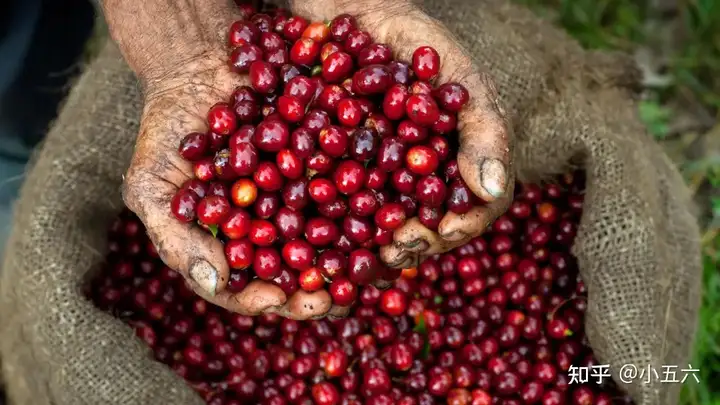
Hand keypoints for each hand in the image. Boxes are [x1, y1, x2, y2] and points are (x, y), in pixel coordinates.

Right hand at [104, 0, 345, 319]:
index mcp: (237, 244)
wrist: (199, 67)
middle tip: (339, 296)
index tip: (279, 300)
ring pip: (336, 235)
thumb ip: (176, 238)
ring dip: (357, 253)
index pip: (251, 286)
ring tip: (371, 264)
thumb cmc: (167, 131)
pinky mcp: (330, 160)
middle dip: (322, 287)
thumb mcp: (152, 186)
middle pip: (302, 269)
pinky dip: (368, 196)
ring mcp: (307, 195)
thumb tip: (218, 284)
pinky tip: (385, 206)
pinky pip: (353, 182)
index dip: (265, 298)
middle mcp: (276, 227)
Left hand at [291, 0, 514, 267]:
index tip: (445, 231)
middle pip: (430, 226)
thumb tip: (494, 188)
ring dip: (380, 248)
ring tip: (369, 256)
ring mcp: (383, 180)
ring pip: (388, 228)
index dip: (465, 224)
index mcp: (460, 158)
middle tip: (398, 249)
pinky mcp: (341, 176)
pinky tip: (328, 240)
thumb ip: (481, 127)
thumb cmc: (414, 41)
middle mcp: (424, 177)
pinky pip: (344, 211)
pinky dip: (339, 230)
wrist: (353, 19)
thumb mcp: (455, 72)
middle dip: (417, 243)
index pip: (476, 204)